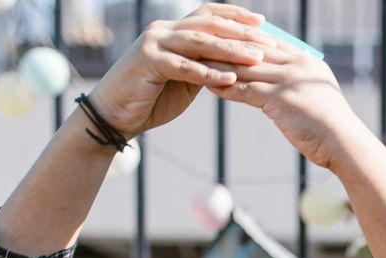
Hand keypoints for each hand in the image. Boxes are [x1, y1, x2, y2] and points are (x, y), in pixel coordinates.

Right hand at [85, 4, 267, 138]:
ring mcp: (154, 43)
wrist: (114, 115)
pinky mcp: (148, 62)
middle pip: (208, 25)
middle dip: (241, 32)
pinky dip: (208, 73)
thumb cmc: (151, 98)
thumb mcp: (183, 79)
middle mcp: (163, 30)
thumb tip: (232, 64)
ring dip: (230, 49)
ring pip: (199, 42)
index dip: (235, 15)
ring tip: (257, 57)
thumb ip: (202, 65)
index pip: (208, 15)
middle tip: (270, 41)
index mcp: (173, 30)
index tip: (263, 22)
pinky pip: (184, 67)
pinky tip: (231, 78)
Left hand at [208, 43, 373, 172]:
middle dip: (227, 47)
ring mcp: (289, 80)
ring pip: (246, 68)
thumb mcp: (318, 100)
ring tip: (198, 64)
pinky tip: (209, 86)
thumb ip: (302, 88)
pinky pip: (246, 89)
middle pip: (254, 51)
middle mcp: (297, 65)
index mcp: (307, 62)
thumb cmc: (333, 129)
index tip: (225, 39)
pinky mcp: (280, 98)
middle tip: (204, 46)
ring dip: (221, 65)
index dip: (246, 41)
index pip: (270, 44)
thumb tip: (289, 92)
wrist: (345, 144)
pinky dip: (226, 87)